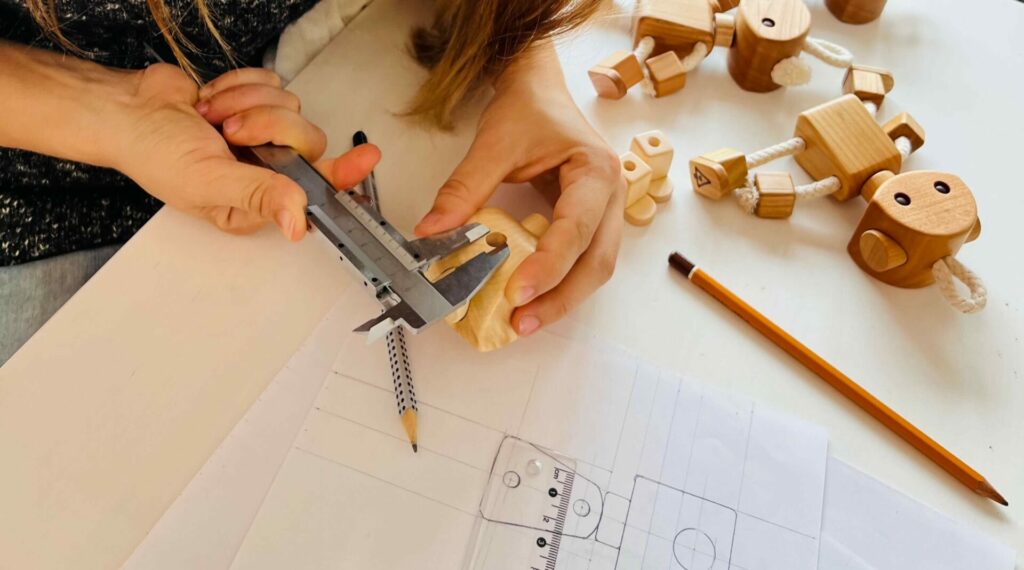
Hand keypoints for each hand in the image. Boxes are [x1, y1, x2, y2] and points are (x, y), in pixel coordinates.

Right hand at [115, 65, 379, 238]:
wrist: (129, 108)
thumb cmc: (156, 154)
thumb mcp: (209, 183)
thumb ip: (259, 196)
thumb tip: (297, 224)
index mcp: (259, 202)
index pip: (317, 191)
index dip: (344, 174)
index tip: (367, 157)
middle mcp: (267, 171)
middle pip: (308, 139)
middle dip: (267, 125)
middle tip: (230, 131)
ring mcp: (263, 135)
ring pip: (291, 106)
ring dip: (246, 104)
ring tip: (211, 117)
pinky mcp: (255, 101)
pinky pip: (272, 83)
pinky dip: (240, 85)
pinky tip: (212, 99)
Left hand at [414, 46, 623, 335]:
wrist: (539, 89)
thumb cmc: (527, 109)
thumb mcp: (493, 143)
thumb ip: (465, 188)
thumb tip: (430, 233)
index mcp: (596, 172)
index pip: (576, 229)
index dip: (549, 265)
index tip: (516, 291)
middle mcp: (612, 196)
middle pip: (597, 262)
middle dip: (560, 298)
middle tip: (520, 322)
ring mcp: (606, 213)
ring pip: (594, 269)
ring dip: (561, 299)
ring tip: (522, 321)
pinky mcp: (590, 223)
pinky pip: (581, 262)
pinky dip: (557, 285)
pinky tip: (529, 300)